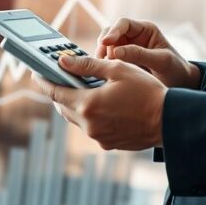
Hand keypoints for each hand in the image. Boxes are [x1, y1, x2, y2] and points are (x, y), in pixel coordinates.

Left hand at [33, 54, 166, 150]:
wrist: (170, 121)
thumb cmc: (147, 91)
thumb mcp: (117, 70)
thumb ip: (87, 66)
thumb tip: (62, 61)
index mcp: (88, 104)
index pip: (55, 92)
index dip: (44, 81)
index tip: (36, 73)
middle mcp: (89, 124)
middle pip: (63, 106)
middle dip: (59, 91)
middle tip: (59, 77)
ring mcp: (98, 136)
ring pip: (77, 118)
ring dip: (75, 103)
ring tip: (81, 88)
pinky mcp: (108, 143)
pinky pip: (92, 127)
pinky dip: (90, 114)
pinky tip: (101, 103)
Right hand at [96, 18, 200, 88]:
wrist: (180, 85)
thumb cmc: (175, 70)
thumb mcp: (161, 61)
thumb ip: (139, 55)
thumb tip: (115, 52)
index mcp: (145, 30)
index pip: (124, 24)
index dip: (113, 31)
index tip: (105, 43)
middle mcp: (133, 37)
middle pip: (110, 33)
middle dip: (104, 45)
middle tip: (103, 60)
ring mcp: (126, 49)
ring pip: (106, 47)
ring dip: (102, 55)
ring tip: (103, 68)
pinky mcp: (122, 62)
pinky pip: (107, 60)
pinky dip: (104, 64)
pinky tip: (104, 73)